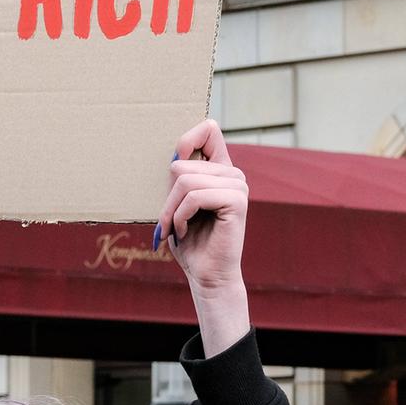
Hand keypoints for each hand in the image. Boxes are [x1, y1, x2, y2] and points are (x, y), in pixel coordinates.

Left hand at [157, 120, 249, 354]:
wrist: (207, 275)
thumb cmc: (190, 240)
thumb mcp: (177, 202)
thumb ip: (179, 176)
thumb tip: (174, 155)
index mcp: (220, 169)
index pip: (208, 129)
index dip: (186, 140)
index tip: (172, 168)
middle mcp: (233, 173)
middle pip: (181, 165)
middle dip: (167, 197)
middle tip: (167, 222)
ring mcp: (238, 186)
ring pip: (185, 182)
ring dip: (171, 210)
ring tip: (174, 228)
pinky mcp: (236, 201)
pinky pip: (194, 197)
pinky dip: (180, 217)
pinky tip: (184, 232)